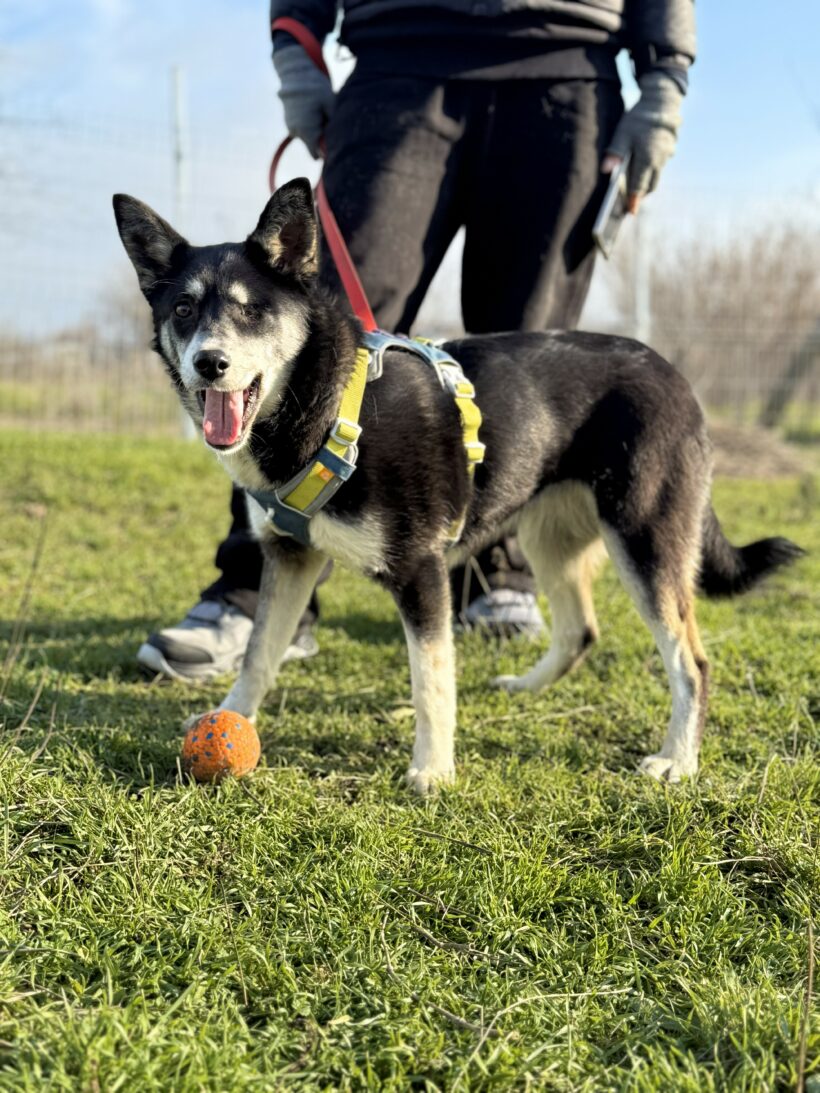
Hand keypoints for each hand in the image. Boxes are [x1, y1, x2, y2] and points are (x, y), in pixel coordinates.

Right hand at [273, 44, 335, 157]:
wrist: (295, 71)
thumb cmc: (315, 87)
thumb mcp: (331, 104)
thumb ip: (334, 126)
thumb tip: (339, 143)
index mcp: (306, 131)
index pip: (316, 155)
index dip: (326, 151)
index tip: (333, 139)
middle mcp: (296, 132)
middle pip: (313, 145)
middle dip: (322, 137)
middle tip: (327, 118)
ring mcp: (290, 126)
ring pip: (308, 136)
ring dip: (316, 129)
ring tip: (319, 110)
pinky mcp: (289, 121)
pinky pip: (303, 128)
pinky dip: (309, 123)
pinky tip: (312, 108)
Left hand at [602, 72, 683, 213]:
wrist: (662, 100)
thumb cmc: (639, 118)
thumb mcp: (622, 133)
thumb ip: (615, 152)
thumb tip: (605, 170)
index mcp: (647, 159)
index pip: (639, 187)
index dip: (633, 201)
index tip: (630, 212)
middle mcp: (659, 161)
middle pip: (650, 186)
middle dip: (640, 194)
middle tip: (630, 202)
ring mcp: (666, 156)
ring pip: (656, 177)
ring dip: (646, 183)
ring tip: (634, 187)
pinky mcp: (669, 150)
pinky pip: (660, 166)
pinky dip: (651, 171)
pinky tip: (642, 168)